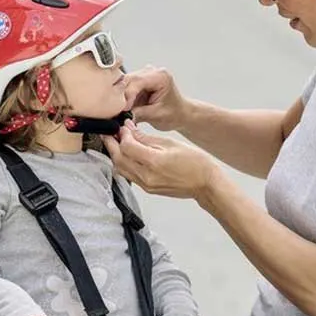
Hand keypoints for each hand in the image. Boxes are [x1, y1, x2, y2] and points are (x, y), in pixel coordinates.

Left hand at [102, 122, 217, 199]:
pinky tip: (127, 154)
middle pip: (118, 158)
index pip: (127, 146)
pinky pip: (129, 175)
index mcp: (154, 162)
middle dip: (111, 144)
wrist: (205, 184)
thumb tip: (130, 130)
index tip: (123, 126)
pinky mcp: (147, 189)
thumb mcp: (170, 143)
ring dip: (115, 154)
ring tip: (116, 142)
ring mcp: (146, 185)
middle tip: (110, 132)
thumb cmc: (194, 162)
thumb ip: (146, 138)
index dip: (122, 134)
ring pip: (120, 168)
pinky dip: (124, 164)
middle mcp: (147, 176)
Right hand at [122, 65, 188, 131]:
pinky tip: (125, 107)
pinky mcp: (140, 82)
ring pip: (125, 83)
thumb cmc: (174, 114)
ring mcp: (145, 76)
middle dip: (122, 95)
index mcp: (161, 76)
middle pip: (128, 79)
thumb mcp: (156, 116)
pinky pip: (126, 87)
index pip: (137, 81)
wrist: (180, 115)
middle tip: (118, 110)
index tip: (123, 109)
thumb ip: (138, 114)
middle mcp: (152, 72)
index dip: (127, 95)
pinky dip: (123, 98)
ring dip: (121, 97)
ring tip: (123, 110)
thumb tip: (121, 115)